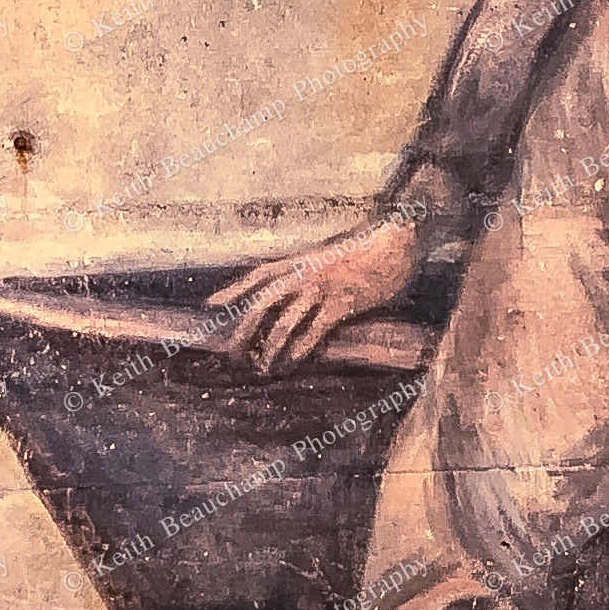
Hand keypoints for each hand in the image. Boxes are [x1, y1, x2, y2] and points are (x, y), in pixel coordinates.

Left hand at [207, 216, 421, 371]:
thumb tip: (296, 293)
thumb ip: (313, 271)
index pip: (259, 274)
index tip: (211, 304)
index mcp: (302, 260)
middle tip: (235, 354)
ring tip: (264, 367)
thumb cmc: (369, 252)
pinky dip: (300, 348)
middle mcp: (305, 272)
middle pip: (262, 302)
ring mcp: (322, 287)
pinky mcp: (342, 302)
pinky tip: (293, 362)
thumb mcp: (332, 256)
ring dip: (271, 348)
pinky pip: (314, 330)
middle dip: (244, 330)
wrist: (397, 242)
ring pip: (284, 321)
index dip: (234, 289)